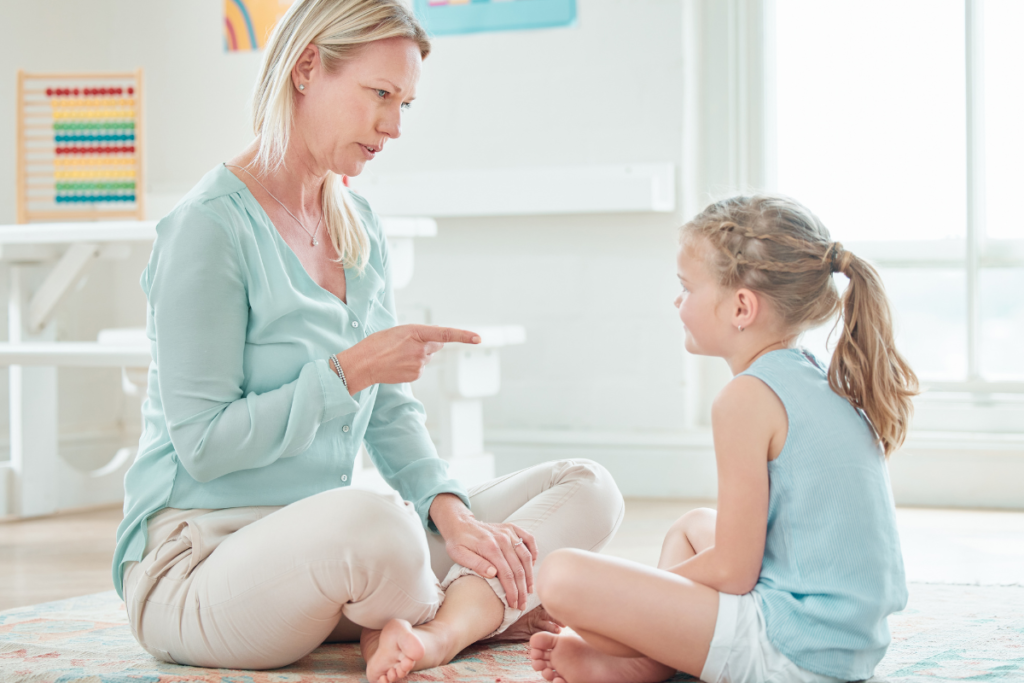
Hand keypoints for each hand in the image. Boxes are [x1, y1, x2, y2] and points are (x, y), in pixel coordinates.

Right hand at [335, 324, 479, 393]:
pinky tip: (398, 363)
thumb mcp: (399, 331)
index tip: (478, 338)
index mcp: (416, 332)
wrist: (363, 364)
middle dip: (427, 344)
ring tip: (397, 354)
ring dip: (417, 355)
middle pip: (435, 345)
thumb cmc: (377, 344)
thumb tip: (437, 338)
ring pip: (427, 357)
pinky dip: (412, 365)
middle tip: (405, 344)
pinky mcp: (416, 375)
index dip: (463, 335)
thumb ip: (420, 333)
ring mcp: (419, 364)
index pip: (445, 334)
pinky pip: (420, 367)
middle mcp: (421, 349)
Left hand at [429, 494, 538, 609]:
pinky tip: (532, 564)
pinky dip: (533, 552)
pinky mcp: (511, 528)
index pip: (506, 574)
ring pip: (526, 557)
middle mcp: (502, 538)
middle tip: (522, 604)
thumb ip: (476, 564)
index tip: (514, 604)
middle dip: (522, 589)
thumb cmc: (458, 542)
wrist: (459, 523)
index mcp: (490, 547)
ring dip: (529, 575)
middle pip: (518, 568)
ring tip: (529, 590)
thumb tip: (492, 574)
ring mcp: (508, 532)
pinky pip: (528, 539)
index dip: (512, 591)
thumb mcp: (459, 555)